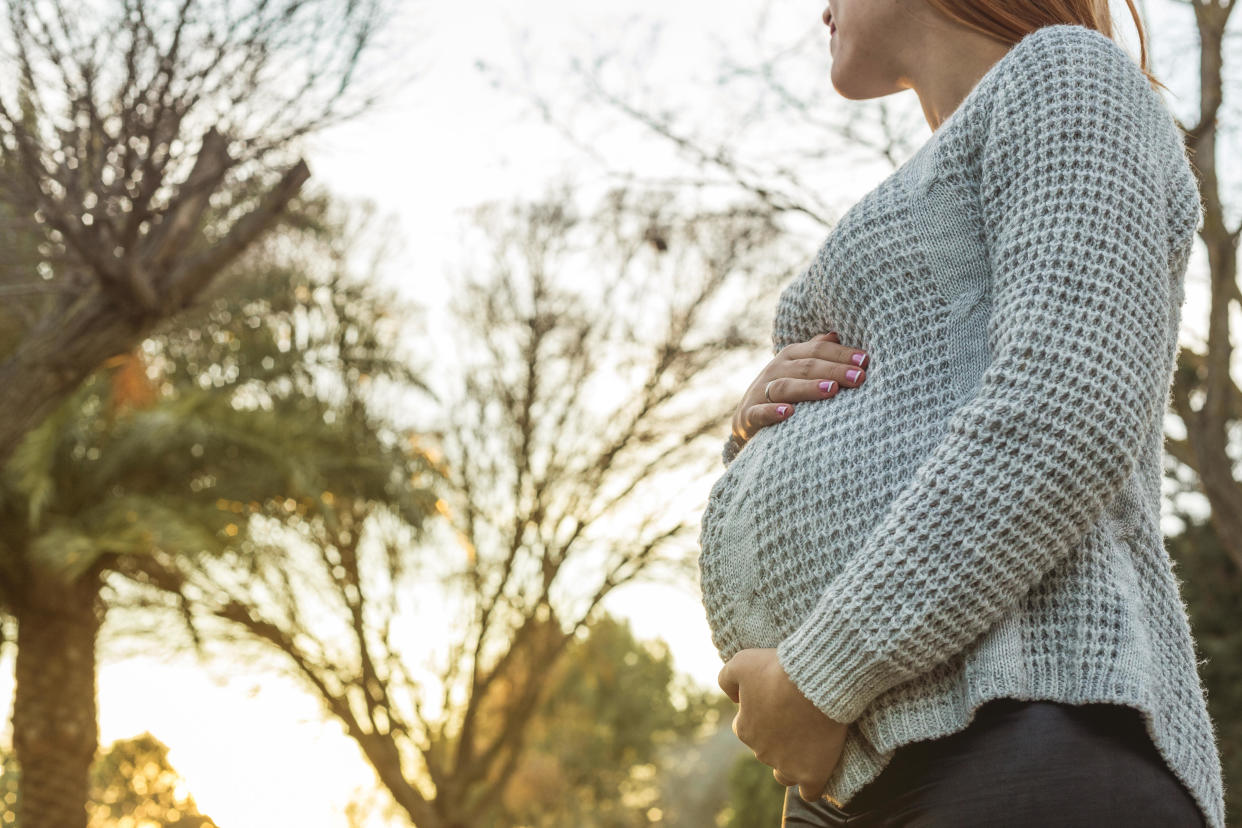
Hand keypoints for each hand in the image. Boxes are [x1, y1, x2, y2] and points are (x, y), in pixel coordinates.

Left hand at [718, 648, 849, 803]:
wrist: (815, 680)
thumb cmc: (778, 669)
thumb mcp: (741, 662)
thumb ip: (726, 679)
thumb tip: (732, 698)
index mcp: (744, 729)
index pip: (744, 727)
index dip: (759, 715)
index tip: (776, 702)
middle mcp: (762, 753)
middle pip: (766, 750)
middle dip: (777, 737)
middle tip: (797, 716)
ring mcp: (788, 766)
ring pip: (784, 774)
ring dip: (790, 763)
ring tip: (806, 745)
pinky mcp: (813, 774)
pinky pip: (809, 792)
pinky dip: (811, 785)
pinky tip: (817, 772)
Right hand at [730, 332, 868, 447]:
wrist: (747, 417)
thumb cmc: (784, 390)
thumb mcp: (798, 368)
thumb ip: (816, 352)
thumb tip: (837, 333)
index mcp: (790, 356)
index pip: (817, 350)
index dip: (841, 354)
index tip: (865, 361)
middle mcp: (774, 370)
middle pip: (805, 367)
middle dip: (833, 370)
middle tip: (858, 377)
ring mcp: (760, 392)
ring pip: (785, 387)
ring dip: (808, 387)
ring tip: (831, 389)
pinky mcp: (749, 415)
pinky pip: (759, 412)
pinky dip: (772, 412)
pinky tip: (788, 412)